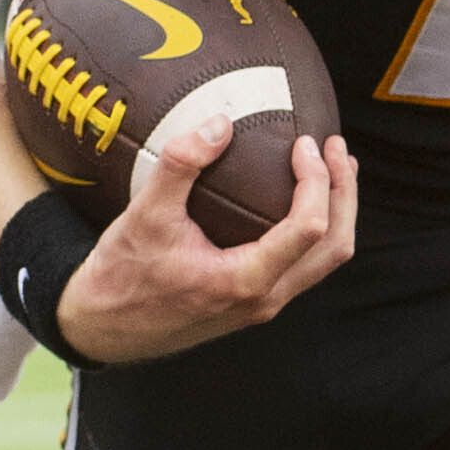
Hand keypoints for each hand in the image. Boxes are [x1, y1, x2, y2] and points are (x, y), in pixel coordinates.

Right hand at [49, 117, 358, 364]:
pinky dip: (315, 229)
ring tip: (333, 168)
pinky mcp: (255, 302)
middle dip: (345, 193)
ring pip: (325, 260)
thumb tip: (221, 122)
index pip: (308, 226)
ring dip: (337, 212)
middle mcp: (264, 298)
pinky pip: (304, 265)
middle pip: (334, 246)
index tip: (303, 143)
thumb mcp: (144, 215)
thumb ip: (180, 164)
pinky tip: (300, 198)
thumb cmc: (122, 275)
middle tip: (335, 147)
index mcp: (244, 280)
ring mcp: (263, 304)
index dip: (317, 179)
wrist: (105, 327)